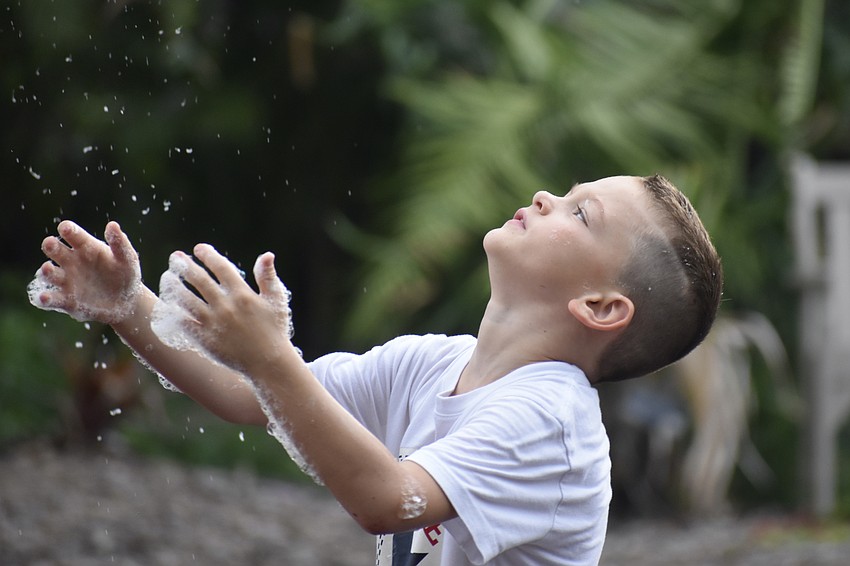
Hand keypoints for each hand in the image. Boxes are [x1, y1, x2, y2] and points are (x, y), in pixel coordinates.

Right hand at [28, 221, 141, 323]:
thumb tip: (112, 225)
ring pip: (49, 274)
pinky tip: (44, 298)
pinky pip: (51, 299)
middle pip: (54, 250)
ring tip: (48, 269)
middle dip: (51, 246)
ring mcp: (66, 281)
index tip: (66, 228)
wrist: (126, 302)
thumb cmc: (126, 274)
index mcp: (85, 247)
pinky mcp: (66, 301)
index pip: (73, 234)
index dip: (68, 230)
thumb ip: (120, 243)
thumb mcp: (127, 259)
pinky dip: (44, 298)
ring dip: (46, 271)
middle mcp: (71, 261)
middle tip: (51, 244)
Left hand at [151, 244, 293, 375]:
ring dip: (174, 286)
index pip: (221, 268)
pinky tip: (167, 304)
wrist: (268, 364)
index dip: (208, 255)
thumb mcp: (276, 300)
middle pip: (199, 281)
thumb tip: (267, 254)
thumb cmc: (275, 331)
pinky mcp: (205, 340)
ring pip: (186, 300)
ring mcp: (213, 324)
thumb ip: (268, 277)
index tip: (199, 249)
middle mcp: (226, 307)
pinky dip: (174, 312)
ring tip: (167, 277)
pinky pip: (184, 323)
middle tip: (175, 257)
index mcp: (243, 295)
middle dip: (185, 266)